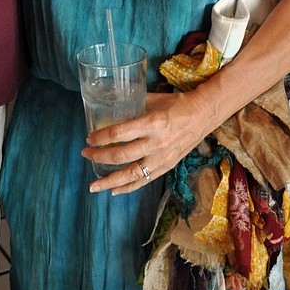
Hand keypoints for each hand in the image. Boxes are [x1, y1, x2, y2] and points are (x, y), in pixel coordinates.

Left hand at [83, 89, 210, 195]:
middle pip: (122, 155)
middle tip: (86, 154)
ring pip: (131, 174)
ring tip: (93, 186)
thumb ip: (134, 104)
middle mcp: (156, 143)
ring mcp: (162, 158)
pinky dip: (128, 187)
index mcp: (152, 123)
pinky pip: (144, 180)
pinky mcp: (167, 166)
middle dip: (100, 156)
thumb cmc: (178, 104)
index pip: (120, 133)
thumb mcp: (154, 99)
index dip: (101, 137)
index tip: (89, 138)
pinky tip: (114, 190)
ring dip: (110, 181)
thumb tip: (112, 106)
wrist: (204, 115)